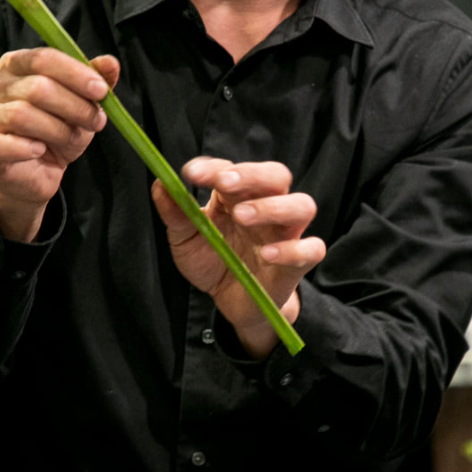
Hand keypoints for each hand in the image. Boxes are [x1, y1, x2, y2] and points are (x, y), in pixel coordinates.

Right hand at [0, 48, 119, 241]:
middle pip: (37, 87)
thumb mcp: (80, 106)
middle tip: (96, 121)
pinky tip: (41, 151)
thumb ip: (94, 82)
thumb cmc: (55, 134)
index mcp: (15, 66)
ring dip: (58, 130)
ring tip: (72, 140)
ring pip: (23, 115)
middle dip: (74, 106)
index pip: (44, 58)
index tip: (101, 91)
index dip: (75, 73)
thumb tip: (111, 63)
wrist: (35, 176)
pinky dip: (26, 148)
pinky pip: (1, 144)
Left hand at [151, 156, 325, 357]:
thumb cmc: (213, 261)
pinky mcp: (299, 262)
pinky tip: (267, 254)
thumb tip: (160, 184)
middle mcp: (267, 206)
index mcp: (238, 195)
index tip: (190, 174)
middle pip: (276, 175)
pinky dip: (292, 249)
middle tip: (223, 184)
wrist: (231, 303)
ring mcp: (286, 233)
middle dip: (251, 175)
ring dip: (272, 206)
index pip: (233, 170)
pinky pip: (311, 249)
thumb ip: (175, 214)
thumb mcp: (185, 240)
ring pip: (301, 205)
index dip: (213, 168)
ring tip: (243, 217)